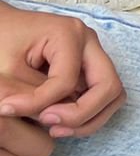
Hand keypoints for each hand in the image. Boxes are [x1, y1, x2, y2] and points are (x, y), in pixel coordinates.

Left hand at [0, 3, 125, 145]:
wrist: (1, 27)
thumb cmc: (2, 40)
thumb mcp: (7, 71)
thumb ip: (29, 96)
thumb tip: (47, 119)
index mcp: (70, 34)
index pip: (67, 81)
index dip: (39, 104)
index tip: (8, 109)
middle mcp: (89, 42)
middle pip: (109, 87)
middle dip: (82, 114)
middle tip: (51, 126)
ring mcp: (92, 54)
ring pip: (112, 94)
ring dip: (90, 118)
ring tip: (57, 128)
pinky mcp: (88, 66)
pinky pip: (101, 95)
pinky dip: (87, 113)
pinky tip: (59, 120)